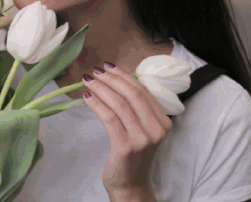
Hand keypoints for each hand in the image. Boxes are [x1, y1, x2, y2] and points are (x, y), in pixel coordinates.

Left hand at [82, 61, 171, 197]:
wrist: (131, 185)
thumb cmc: (134, 155)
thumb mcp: (142, 130)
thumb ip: (137, 109)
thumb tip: (117, 79)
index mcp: (163, 122)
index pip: (143, 91)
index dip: (124, 76)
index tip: (109, 66)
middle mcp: (156, 129)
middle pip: (132, 94)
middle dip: (111, 79)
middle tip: (96, 70)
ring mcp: (142, 138)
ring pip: (119, 104)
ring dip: (101, 88)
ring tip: (88, 80)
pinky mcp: (126, 146)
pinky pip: (109, 118)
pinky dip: (96, 104)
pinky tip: (87, 97)